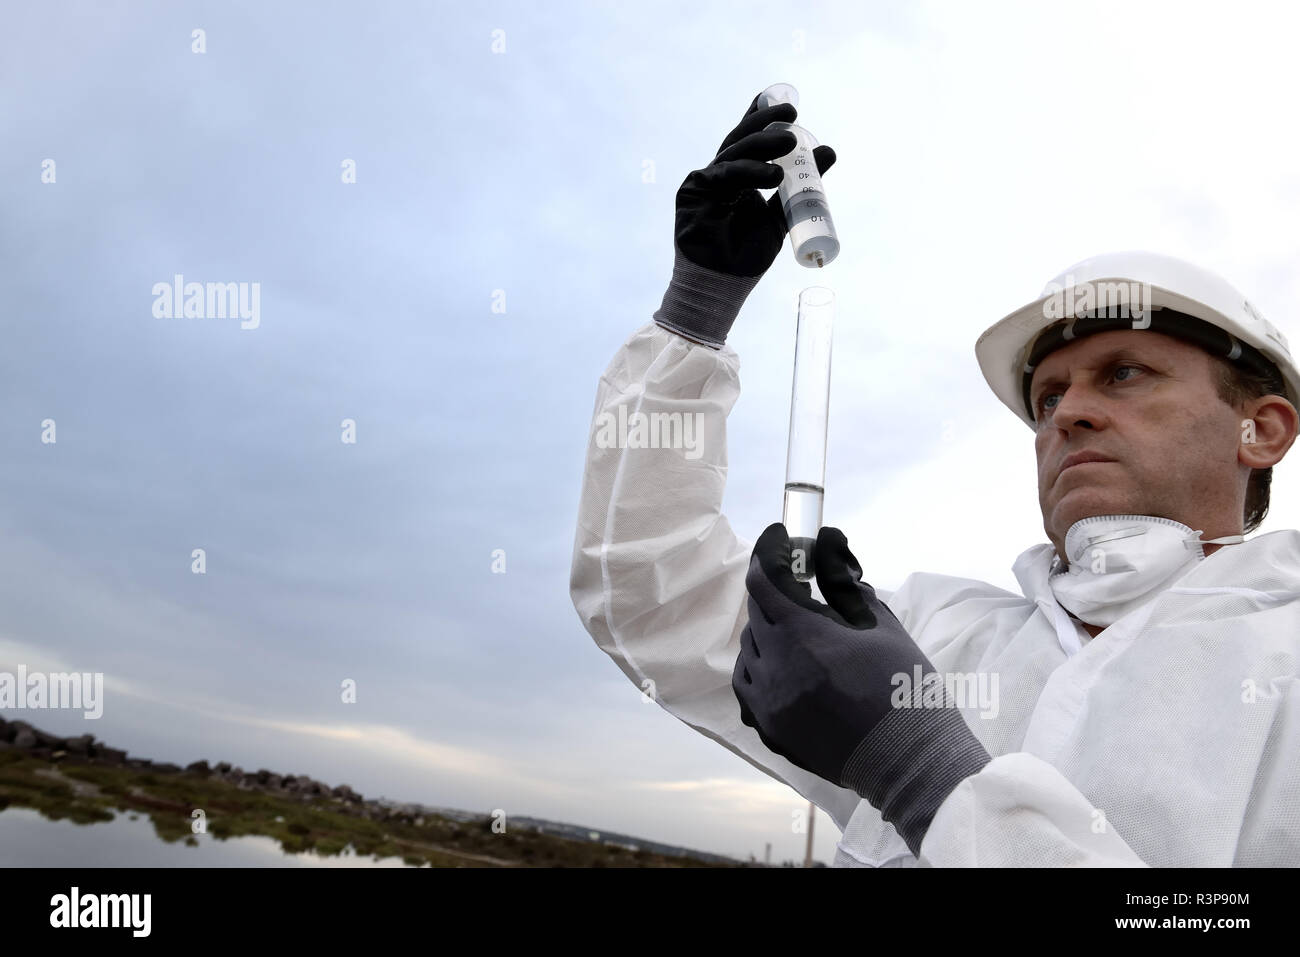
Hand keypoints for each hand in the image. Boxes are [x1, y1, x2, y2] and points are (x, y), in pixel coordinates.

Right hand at [673, 92, 835, 278]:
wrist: (722, 286)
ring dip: (764, 144)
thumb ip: (801, 186)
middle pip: (742, 139)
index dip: (761, 116)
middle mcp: (719, 175)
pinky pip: (724, 173)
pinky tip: (772, 175)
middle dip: (766, 122)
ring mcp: (704, 181)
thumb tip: (829, 150)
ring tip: (792, 143)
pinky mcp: (692, 191)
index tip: (784, 99)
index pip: (749, 140)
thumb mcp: (781, 216)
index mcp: (737, 178)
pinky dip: (749, 171)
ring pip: (735, 152)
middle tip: (793, 113)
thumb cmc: (746, 257)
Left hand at [732, 523, 990, 856]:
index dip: (770, 551)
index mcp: (806, 638)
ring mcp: (768, 703)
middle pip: (758, 612)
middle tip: (801, 584)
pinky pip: (747, 685)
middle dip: (777, 590)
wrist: (911, 762)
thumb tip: (827, 541)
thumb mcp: (882, 625)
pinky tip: (782, 663)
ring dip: (768, 629)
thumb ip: (846, 583)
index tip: (780, 537)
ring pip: (749, 649)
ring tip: (799, 628)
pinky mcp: (770, 729)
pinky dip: (758, 666)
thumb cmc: (906, 690)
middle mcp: (777, 669)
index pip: (766, 579)